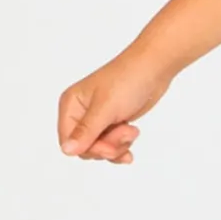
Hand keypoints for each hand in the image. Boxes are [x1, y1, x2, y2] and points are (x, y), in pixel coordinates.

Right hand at [56, 48, 174, 163]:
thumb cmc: (128, 79)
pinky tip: (131, 138)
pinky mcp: (112, 123)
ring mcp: (97, 119)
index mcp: (71, 105)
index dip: (89, 149)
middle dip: (107, 146)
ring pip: (100, 149)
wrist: (154, 69)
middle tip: (125, 132)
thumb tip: (66, 150)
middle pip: (86, 148)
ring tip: (131, 130)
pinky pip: (111, 145)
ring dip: (118, 145)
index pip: (68, 141)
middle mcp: (80, 113)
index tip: (109, 146)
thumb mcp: (105, 108)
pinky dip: (122, 145)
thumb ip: (86, 131)